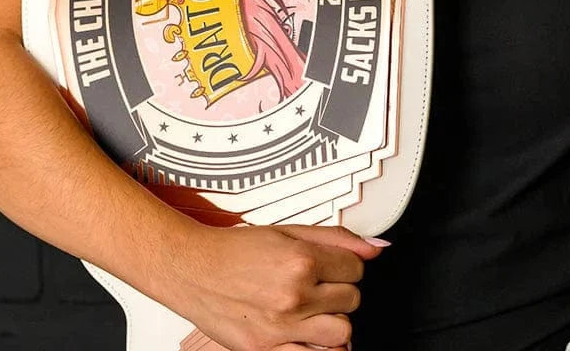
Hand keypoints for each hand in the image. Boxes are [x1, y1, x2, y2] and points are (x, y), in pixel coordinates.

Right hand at [159, 219, 387, 350]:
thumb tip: (376, 247)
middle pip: (352, 300)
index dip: (348, 265)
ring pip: (341, 333)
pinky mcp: (265, 350)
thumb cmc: (235, 249)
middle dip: (340, 291)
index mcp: (301, 260)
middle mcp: (293, 295)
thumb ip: (336, 238)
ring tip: (314, 309)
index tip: (337, 266)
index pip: (356, 268)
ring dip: (333, 320)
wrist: (193, 269)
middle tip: (321, 285)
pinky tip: (309, 334)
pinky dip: (319, 348)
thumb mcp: (288, 230)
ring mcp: (280, 327)